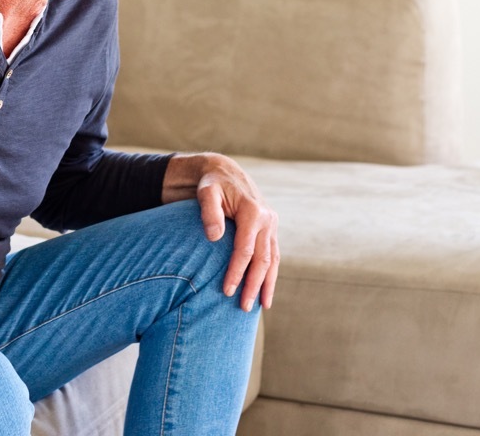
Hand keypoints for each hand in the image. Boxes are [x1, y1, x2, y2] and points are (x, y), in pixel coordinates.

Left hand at [163, 152, 279, 311]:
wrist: (225, 172)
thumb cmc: (211, 184)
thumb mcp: (206, 192)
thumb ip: (209, 212)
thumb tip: (214, 237)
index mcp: (252, 211)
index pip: (245, 250)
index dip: (237, 272)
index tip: (227, 291)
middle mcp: (267, 219)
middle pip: (263, 259)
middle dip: (254, 285)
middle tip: (242, 307)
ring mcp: (271, 224)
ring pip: (273, 260)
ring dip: (267, 284)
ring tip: (261, 306)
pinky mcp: (270, 229)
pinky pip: (274, 255)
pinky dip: (271, 273)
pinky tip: (266, 290)